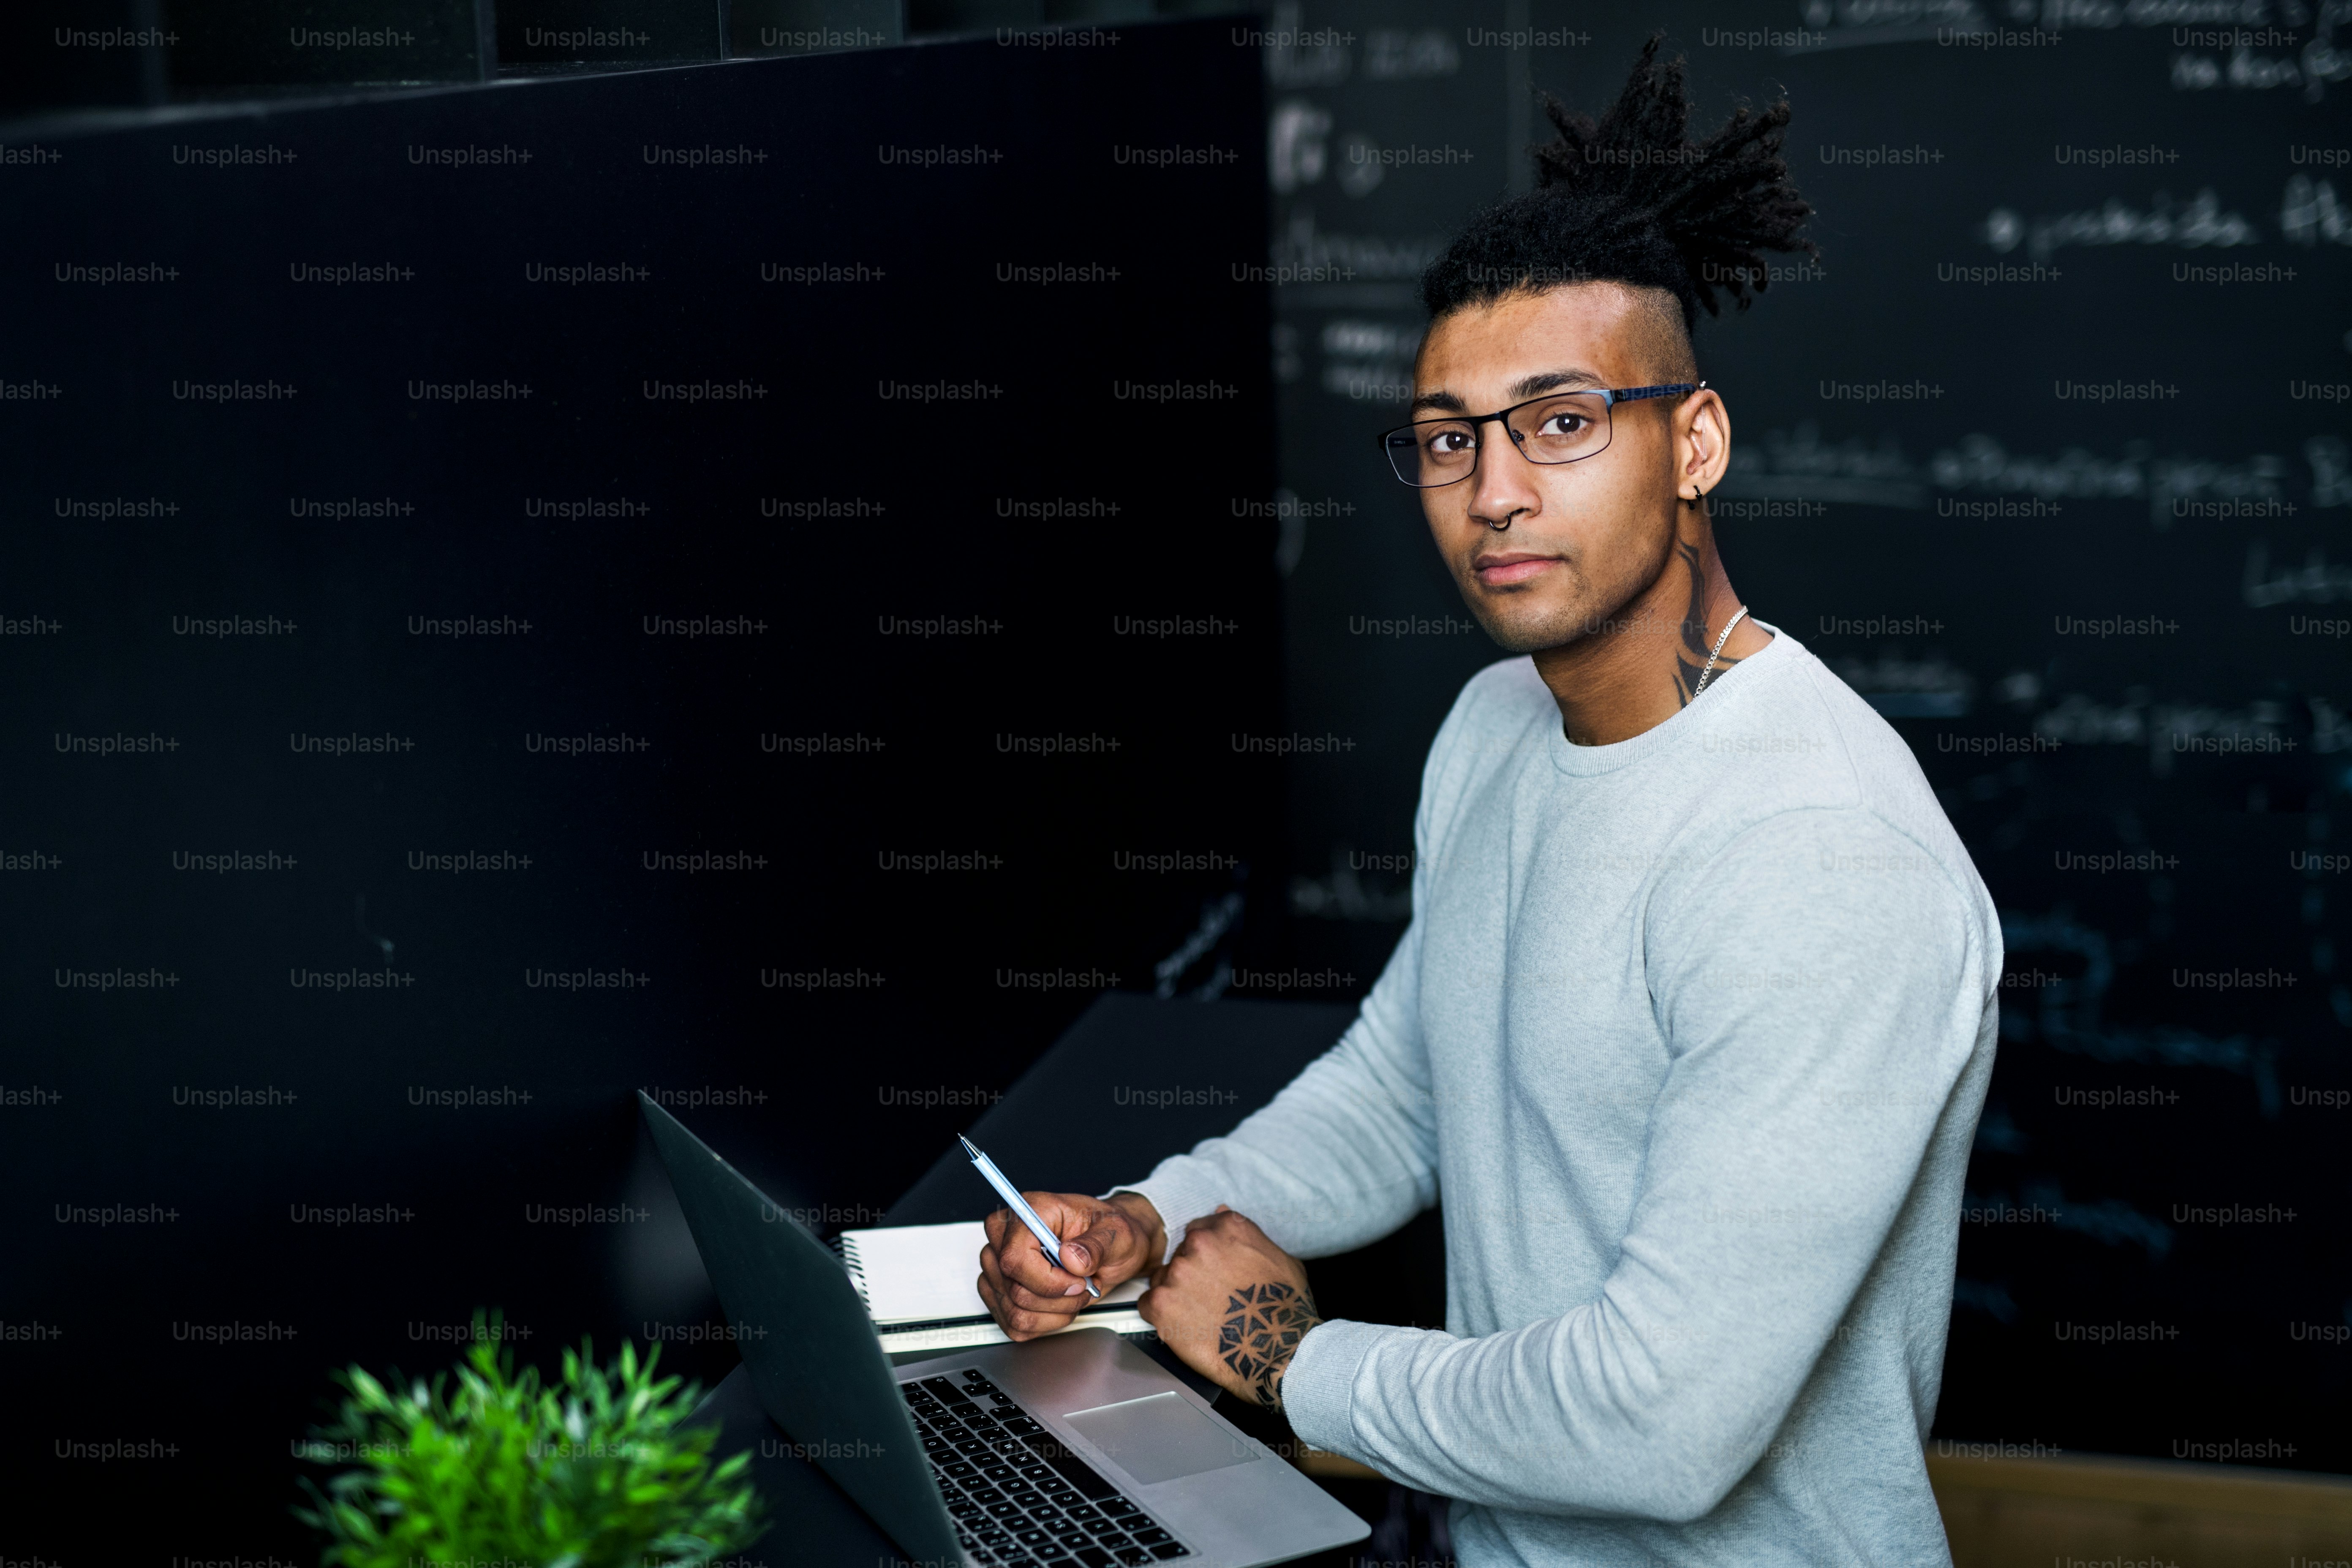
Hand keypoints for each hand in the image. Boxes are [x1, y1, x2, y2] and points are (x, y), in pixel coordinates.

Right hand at [978, 1190, 1165, 1340]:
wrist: (1111, 1246)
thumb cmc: (1108, 1232)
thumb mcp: (1115, 1233)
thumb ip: (1095, 1245)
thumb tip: (1071, 1258)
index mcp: (1028, 1211)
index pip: (1014, 1258)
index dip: (1047, 1280)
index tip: (1078, 1282)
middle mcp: (1005, 1237)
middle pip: (1015, 1289)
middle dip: (1059, 1299)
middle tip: (1083, 1285)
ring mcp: (997, 1266)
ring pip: (1016, 1312)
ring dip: (1055, 1312)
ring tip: (1075, 1294)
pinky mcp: (999, 1291)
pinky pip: (1015, 1324)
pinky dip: (1046, 1322)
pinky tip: (1061, 1303)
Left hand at [1137, 1207, 1320, 1408]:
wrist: (1276, 1351)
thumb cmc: (1285, 1310)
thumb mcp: (1280, 1258)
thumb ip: (1247, 1234)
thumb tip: (1222, 1212)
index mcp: (1228, 1228)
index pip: (1201, 1230)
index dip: (1206, 1254)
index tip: (1212, 1270)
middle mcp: (1199, 1244)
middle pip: (1182, 1253)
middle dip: (1192, 1274)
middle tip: (1209, 1297)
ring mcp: (1177, 1273)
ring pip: (1164, 1277)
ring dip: (1176, 1293)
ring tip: (1200, 1315)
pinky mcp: (1161, 1304)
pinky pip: (1148, 1303)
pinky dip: (1161, 1315)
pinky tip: (1184, 1325)